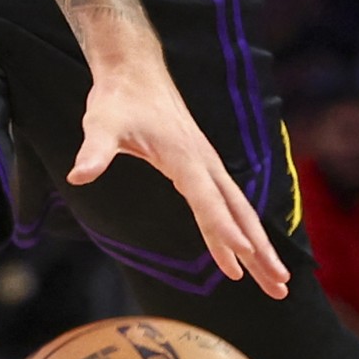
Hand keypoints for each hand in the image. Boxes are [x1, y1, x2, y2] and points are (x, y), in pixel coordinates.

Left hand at [70, 63, 290, 297]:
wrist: (135, 71)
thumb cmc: (116, 100)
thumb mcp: (101, 124)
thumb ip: (94, 152)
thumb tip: (77, 176)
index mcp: (185, 157)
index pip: (208, 201)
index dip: (223, 229)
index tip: (243, 256)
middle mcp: (205, 163)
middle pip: (239, 213)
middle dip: (260, 251)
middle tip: (281, 287)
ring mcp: (208, 165)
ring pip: (241, 212)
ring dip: (260, 247)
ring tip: (278, 283)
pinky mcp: (204, 167)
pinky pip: (229, 205)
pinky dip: (243, 230)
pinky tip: (249, 252)